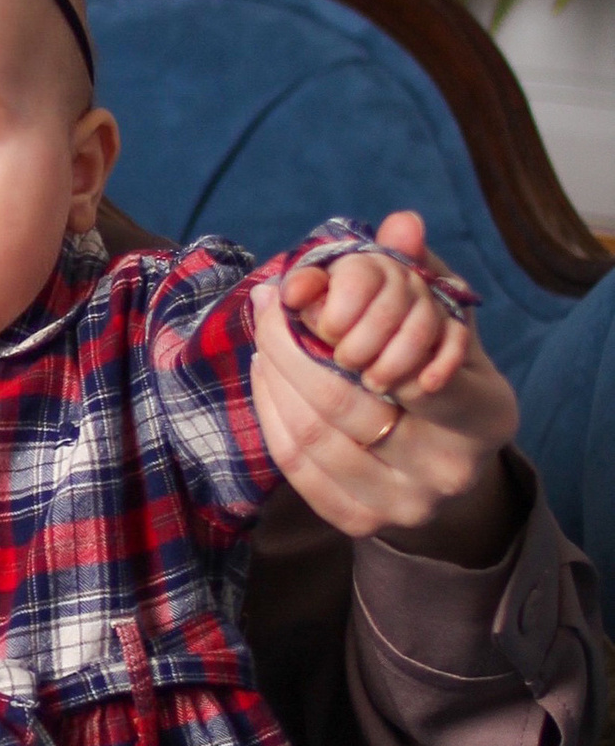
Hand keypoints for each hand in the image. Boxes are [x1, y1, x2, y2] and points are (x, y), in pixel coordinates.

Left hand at [252, 210, 519, 560]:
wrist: (448, 466)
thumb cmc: (443, 379)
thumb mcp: (445, 324)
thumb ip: (421, 274)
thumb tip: (400, 222)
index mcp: (483, 414)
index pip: (406, 367)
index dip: (339, 328)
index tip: (301, 293)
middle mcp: (449, 468)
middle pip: (344, 402)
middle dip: (290, 348)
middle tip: (266, 308)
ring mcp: (405, 504)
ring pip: (310, 435)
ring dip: (272, 378)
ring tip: (262, 340)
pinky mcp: (361, 523)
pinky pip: (294, 468)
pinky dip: (270, 415)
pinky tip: (265, 379)